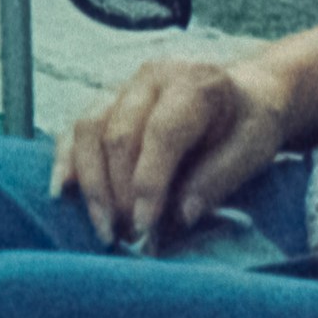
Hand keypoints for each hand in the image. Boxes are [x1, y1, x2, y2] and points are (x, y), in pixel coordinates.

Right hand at [51, 40, 288, 252]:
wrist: (246, 92)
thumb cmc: (251, 123)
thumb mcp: (255, 148)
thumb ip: (220, 178)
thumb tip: (180, 215)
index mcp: (191, 84)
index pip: (161, 133)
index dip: (149, 182)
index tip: (146, 227)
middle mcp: (149, 79)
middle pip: (118, 134)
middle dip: (118, 192)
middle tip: (129, 238)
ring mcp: (122, 88)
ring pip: (88, 130)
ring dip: (91, 184)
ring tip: (105, 229)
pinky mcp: (107, 102)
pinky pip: (75, 129)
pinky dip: (66, 161)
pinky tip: (63, 192)